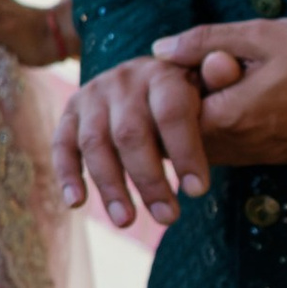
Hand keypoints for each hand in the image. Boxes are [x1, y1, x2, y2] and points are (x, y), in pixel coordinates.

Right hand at [53, 56, 211, 228]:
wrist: (150, 80)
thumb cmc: (190, 94)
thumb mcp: (211, 85)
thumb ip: (221, 80)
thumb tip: (224, 66)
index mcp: (162, 73)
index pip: (171, 113)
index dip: (185, 153)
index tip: (198, 192)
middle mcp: (122, 81)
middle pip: (130, 134)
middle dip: (149, 181)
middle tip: (168, 218)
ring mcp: (91, 96)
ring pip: (95, 144)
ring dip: (110, 186)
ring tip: (127, 221)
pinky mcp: (70, 114)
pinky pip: (62, 145)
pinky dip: (67, 174)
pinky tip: (77, 203)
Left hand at [153, 16, 286, 169]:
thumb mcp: (257, 35)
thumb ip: (203, 42)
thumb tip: (159, 49)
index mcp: (234, 116)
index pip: (174, 121)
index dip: (171, 96)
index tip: (182, 71)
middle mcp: (246, 146)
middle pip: (189, 139)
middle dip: (185, 112)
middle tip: (198, 80)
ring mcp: (263, 155)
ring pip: (212, 149)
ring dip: (205, 124)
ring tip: (218, 89)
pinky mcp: (278, 156)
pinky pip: (237, 151)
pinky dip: (228, 132)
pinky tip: (238, 104)